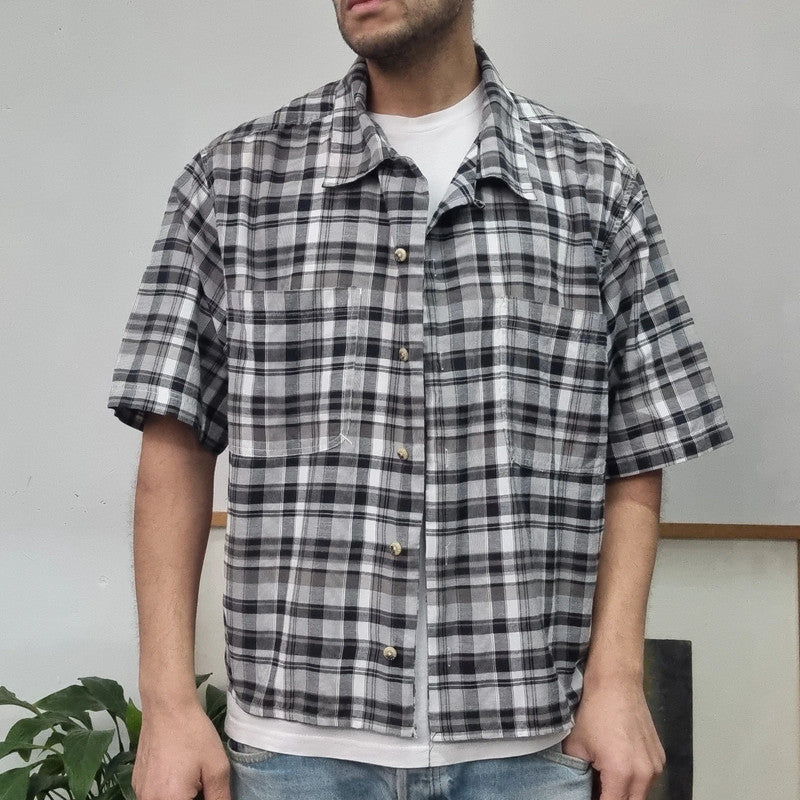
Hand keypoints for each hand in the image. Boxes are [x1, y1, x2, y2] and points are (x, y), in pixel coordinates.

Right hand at [131, 700, 229, 799]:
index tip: (206, 787)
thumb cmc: (193, 734)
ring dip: (178, 795)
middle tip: (199, 780)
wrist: (167, 707)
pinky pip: (154, 795)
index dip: (202, 798)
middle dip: (190, 797)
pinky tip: (176, 769)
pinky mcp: (136, 782)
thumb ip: (219, 796)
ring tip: (189, 773)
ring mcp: (140, 792)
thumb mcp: (216, 766)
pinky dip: (166, 790)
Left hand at [560, 674, 665, 799]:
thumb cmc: (594, 711)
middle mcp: (644, 773)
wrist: (616, 684)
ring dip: (626, 792)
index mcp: (621, 772)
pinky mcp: (660, 756)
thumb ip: (577, 774)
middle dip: (614, 798)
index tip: (588, 797)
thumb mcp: (575, 746)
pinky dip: (635, 780)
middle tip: (598, 789)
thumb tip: (578, 787)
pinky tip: (620, 766)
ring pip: (642, 794)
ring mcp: (655, 765)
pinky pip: (648, 779)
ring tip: (606, 778)